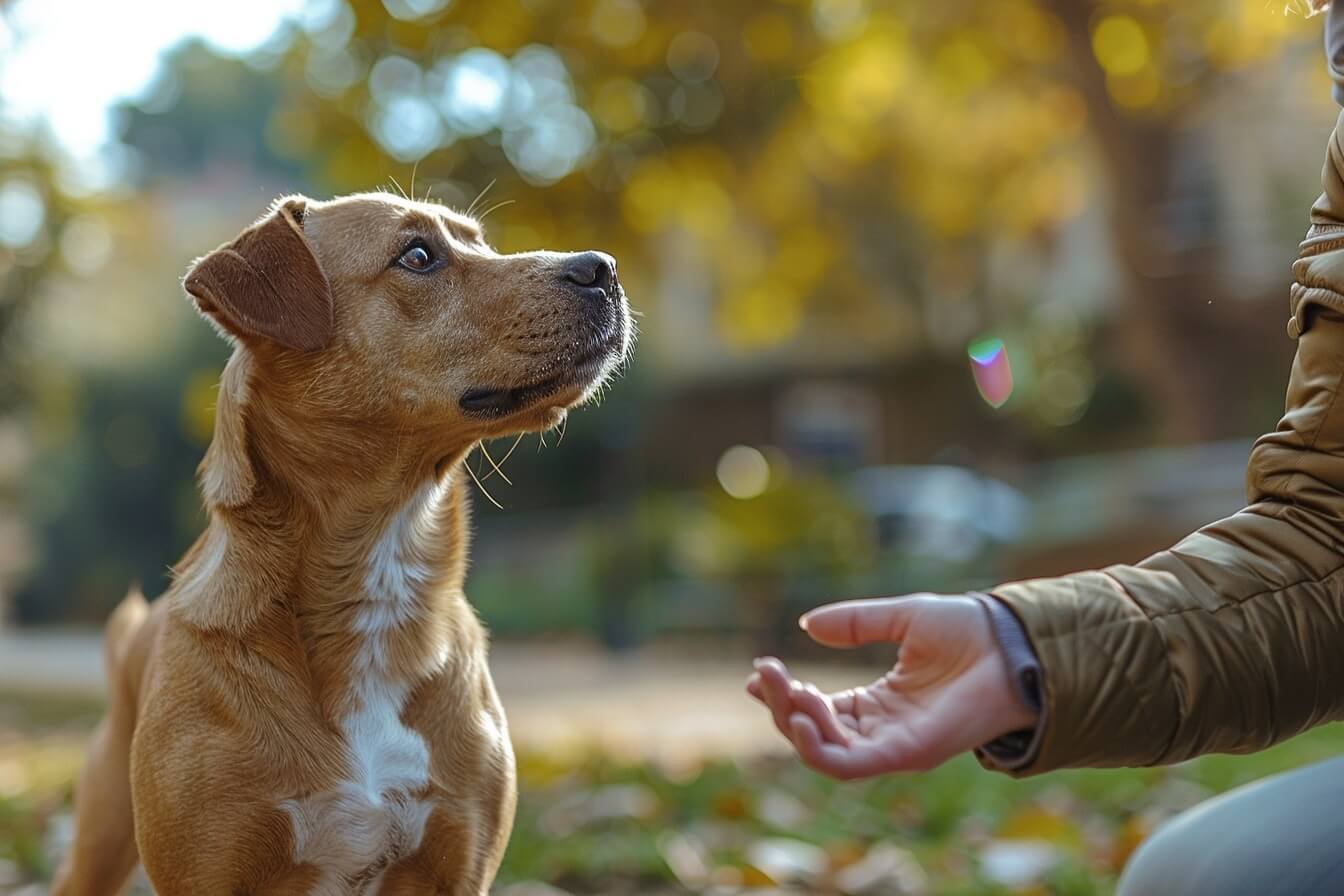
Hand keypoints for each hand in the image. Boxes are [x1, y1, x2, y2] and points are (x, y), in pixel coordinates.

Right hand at [746, 594, 1037, 779]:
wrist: (1013, 643)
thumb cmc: (969, 631)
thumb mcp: (901, 617)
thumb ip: (856, 623)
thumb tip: (807, 625)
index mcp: (880, 702)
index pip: (821, 710)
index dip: (786, 695)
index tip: (760, 671)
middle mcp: (883, 729)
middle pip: (815, 732)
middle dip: (782, 706)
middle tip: (766, 672)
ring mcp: (894, 744)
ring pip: (825, 751)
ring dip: (795, 723)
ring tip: (784, 689)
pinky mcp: (908, 753)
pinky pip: (852, 764)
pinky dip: (820, 748)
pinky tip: (804, 716)